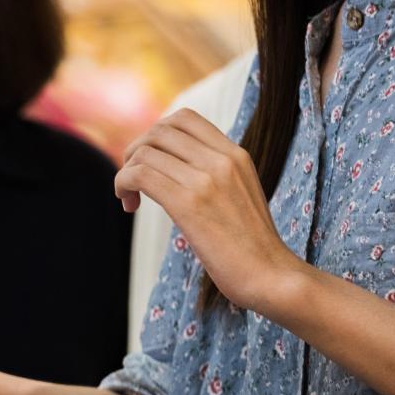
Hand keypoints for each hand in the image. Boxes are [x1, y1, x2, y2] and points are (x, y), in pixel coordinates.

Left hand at [114, 109, 305, 312]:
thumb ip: (215, 177)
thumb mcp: (240, 196)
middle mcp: (222, 159)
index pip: (185, 119)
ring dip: (126, 172)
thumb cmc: (252, 247)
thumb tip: (178, 172)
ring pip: (145, 151)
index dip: (156, 134)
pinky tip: (129, 206)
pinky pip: (139, 174)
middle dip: (136, 151)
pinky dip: (123, 184)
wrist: (271, 275)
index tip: (152, 161)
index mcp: (236, 154)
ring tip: (130, 197)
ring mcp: (206, 178)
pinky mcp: (188, 202)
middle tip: (133, 180)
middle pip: (159, 130)